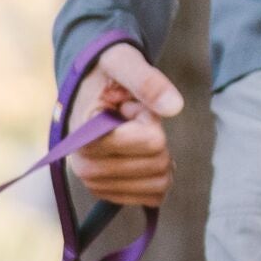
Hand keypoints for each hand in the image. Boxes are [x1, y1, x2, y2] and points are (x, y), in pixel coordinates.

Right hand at [62, 40, 182, 208]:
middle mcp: (85, 167)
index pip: (150, 142)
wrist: (86, 93)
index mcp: (86, 136)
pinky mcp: (107, 195)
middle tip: (132, 118)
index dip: (149, 118)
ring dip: (155, 155)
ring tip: (132, 134)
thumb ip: (147, 81)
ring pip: (159, 183)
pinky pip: (153, 197)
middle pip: (158, 163)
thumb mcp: (123, 63)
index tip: (128, 106)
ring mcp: (95, 185)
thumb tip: (174, 106)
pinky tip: (134, 154)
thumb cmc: (105, 76)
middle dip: (155, 137)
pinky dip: (153, 174)